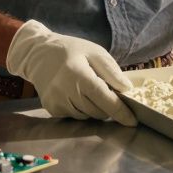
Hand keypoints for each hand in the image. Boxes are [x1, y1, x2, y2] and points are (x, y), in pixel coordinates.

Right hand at [5, 20, 136, 125]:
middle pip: (98, 111)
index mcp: (79, 75)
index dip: (120, 112)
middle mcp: (66, 92)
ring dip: (95, 108)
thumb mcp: (95, 52)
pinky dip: (82, 109)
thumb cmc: (71, 51)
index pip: (104, 99)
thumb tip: (127, 90)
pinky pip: (75, 116)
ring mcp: (57, 102)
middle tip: (107, 91)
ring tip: (88, 88)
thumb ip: (111, 71)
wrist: (39, 54)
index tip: (133, 121)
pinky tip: (76, 93)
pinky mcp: (52, 109)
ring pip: (87, 116)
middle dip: (108, 106)